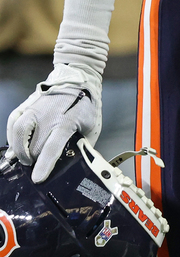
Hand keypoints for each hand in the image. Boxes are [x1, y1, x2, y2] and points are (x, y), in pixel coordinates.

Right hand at [7, 63, 101, 182]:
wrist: (81, 78)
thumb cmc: (87, 105)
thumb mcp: (92, 127)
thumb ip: (83, 146)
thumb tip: (78, 164)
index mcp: (67, 121)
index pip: (52, 147)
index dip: (44, 165)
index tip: (38, 178)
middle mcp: (49, 114)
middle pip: (33, 144)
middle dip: (33, 160)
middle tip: (35, 167)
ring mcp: (37, 107)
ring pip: (18, 130)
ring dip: (18, 148)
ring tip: (24, 158)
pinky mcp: (29, 102)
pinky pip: (13, 119)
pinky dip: (11, 134)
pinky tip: (15, 144)